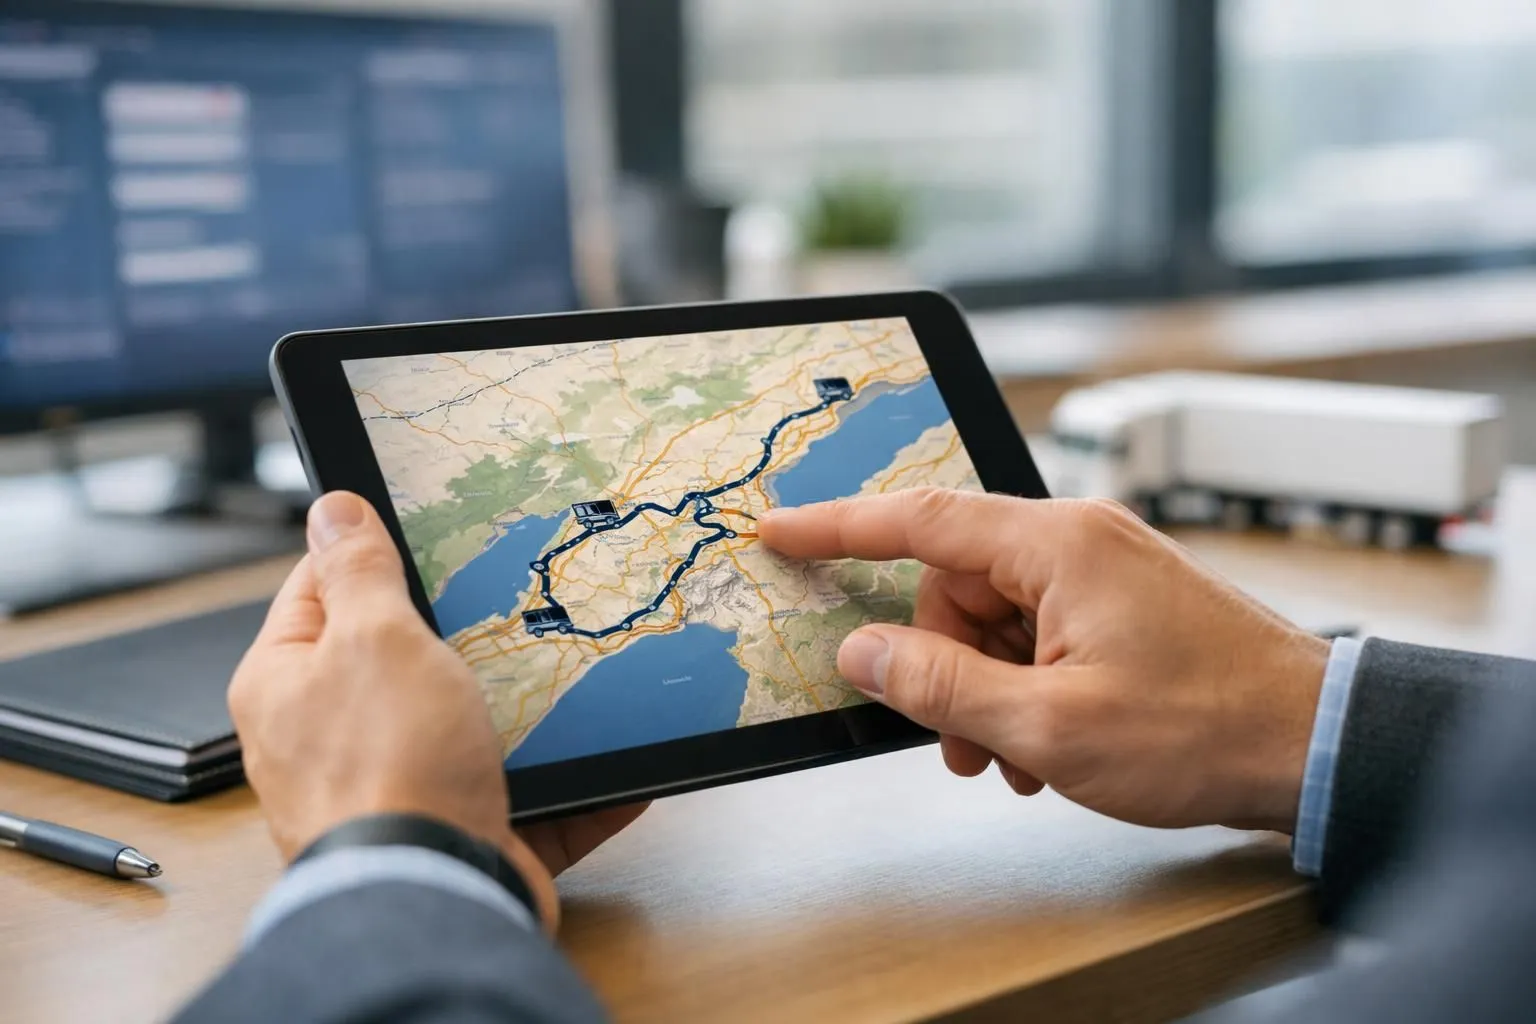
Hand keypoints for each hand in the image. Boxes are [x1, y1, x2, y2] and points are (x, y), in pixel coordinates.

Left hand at [229, 491, 644, 929]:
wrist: (434, 895)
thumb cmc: (388, 769)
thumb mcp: (375, 637)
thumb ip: (357, 570)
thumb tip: (331, 509)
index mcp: (287, 682)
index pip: (320, 590)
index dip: (373, 553)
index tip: (427, 526)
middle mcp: (329, 738)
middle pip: (399, 659)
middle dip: (461, 631)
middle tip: (511, 590)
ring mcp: (395, 789)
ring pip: (466, 727)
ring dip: (523, 706)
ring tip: (574, 664)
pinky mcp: (456, 832)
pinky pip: (523, 792)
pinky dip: (571, 777)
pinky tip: (616, 757)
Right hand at [759, 490, 1329, 833]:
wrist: (1318, 745)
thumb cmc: (1206, 728)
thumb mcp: (1051, 724)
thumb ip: (942, 684)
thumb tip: (864, 652)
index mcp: (1057, 544)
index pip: (919, 519)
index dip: (838, 527)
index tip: (780, 530)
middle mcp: (1078, 541)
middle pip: (956, 585)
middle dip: (939, 664)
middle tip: (958, 740)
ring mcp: (1104, 571)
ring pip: (995, 617)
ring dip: (984, 689)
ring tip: (1013, 758)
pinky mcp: (1122, 604)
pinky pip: (1038, 631)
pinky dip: (1024, 686)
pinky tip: (1044, 747)